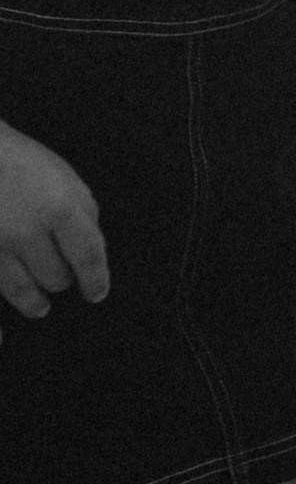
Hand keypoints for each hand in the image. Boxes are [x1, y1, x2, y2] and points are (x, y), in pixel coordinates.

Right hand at [0, 124, 107, 335]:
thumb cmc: (19, 161)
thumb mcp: (65, 177)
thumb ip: (84, 210)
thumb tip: (89, 247)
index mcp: (60, 208)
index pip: (88, 255)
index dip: (96, 279)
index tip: (97, 293)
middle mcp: (27, 231)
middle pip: (56, 277)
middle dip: (63, 278)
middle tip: (62, 277)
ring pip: (23, 290)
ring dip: (35, 300)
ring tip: (40, 306)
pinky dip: (3, 309)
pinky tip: (7, 322)